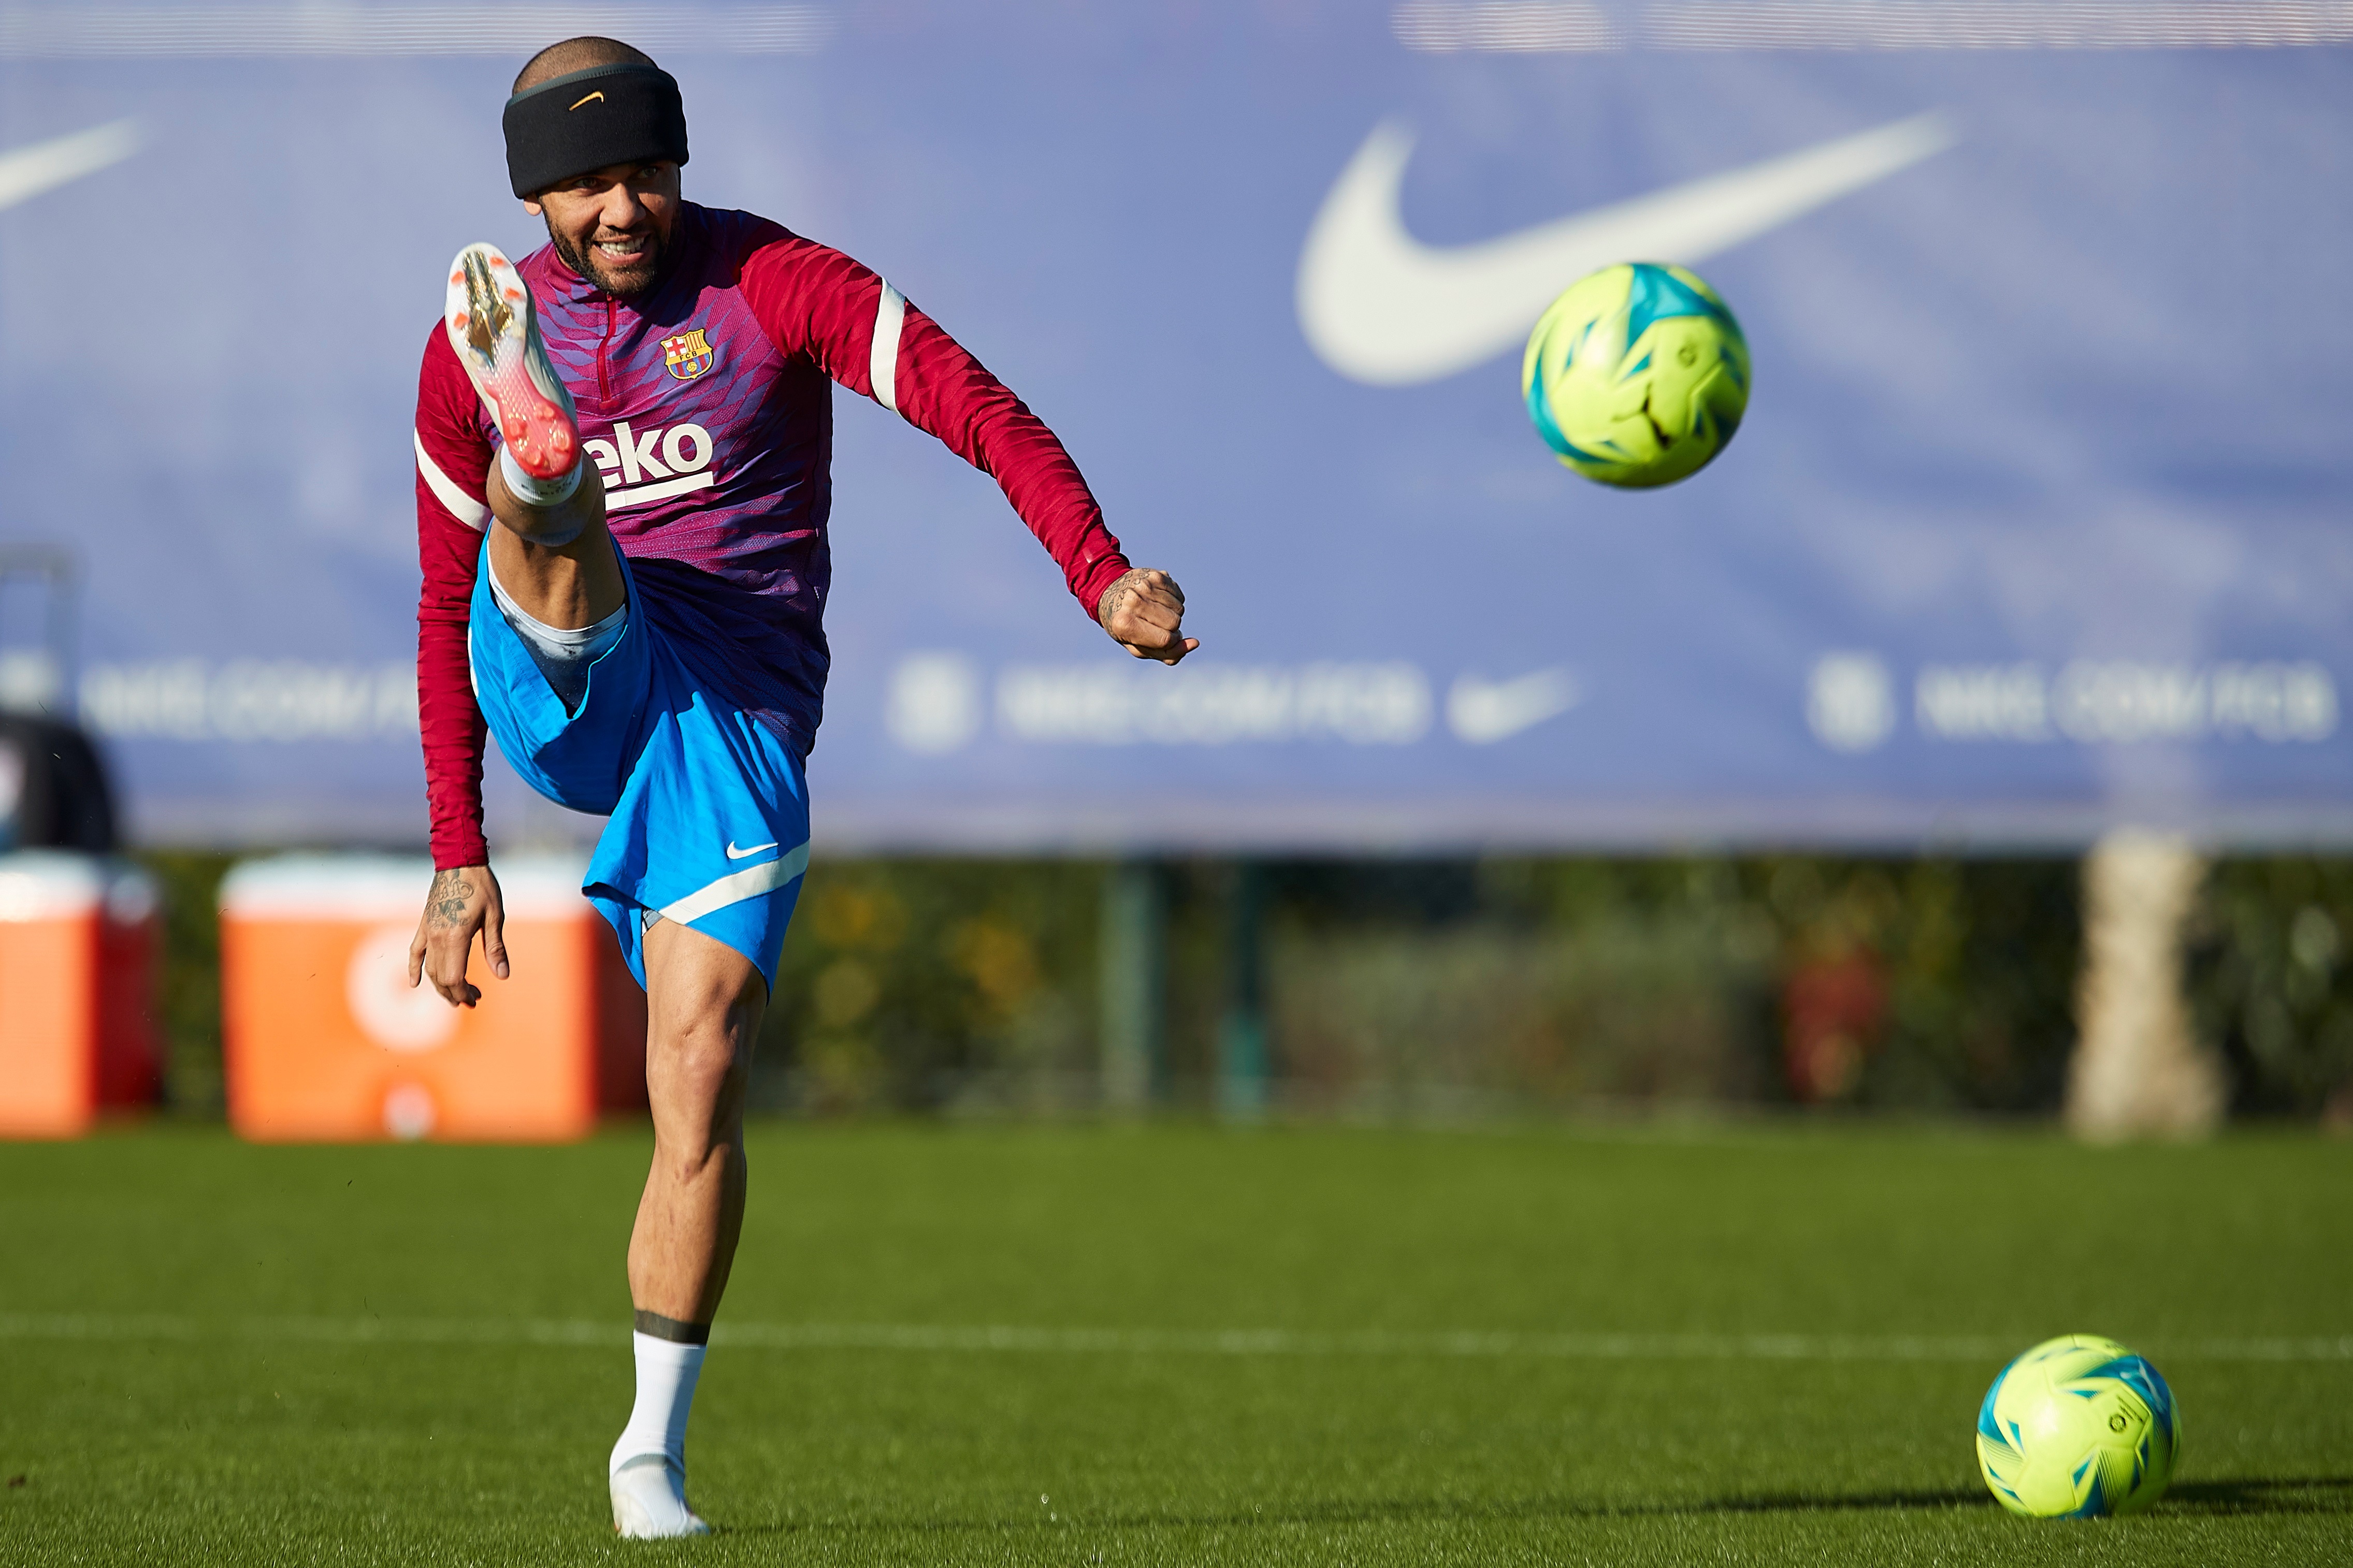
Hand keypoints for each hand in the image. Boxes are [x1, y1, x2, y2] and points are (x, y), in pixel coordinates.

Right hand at [407, 864, 508, 1006]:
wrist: (459, 862)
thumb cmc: (482, 887)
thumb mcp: (495, 917)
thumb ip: (495, 948)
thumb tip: (502, 976)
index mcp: (456, 937)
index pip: (454, 978)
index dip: (463, 993)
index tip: (476, 999)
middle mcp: (437, 938)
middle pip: (441, 978)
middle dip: (455, 994)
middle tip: (472, 1001)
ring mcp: (428, 932)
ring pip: (429, 969)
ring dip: (440, 986)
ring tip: (455, 997)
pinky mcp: (423, 925)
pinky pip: (415, 952)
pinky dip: (414, 969)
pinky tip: (415, 983)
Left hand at [1096, 567, 1198, 663]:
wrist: (1110, 594)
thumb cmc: (1126, 627)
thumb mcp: (1140, 648)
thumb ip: (1168, 653)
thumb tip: (1195, 643)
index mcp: (1124, 623)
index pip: (1165, 639)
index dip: (1170, 642)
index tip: (1161, 639)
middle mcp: (1132, 601)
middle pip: (1174, 623)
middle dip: (1171, 628)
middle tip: (1154, 625)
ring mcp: (1144, 585)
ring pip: (1180, 609)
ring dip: (1172, 614)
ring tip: (1155, 612)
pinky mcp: (1155, 575)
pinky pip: (1180, 596)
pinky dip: (1174, 602)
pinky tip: (1159, 601)